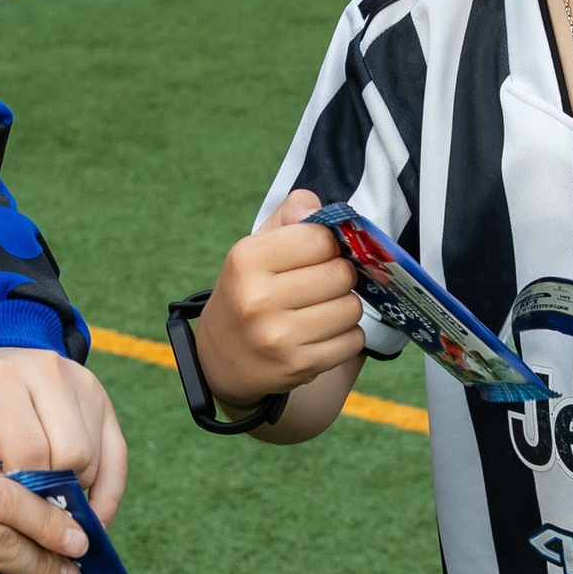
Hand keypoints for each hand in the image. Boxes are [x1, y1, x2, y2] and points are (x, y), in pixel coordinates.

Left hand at [0, 346, 127, 524]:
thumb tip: (30, 534)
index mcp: (2, 382)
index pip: (30, 453)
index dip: (28, 498)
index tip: (20, 527)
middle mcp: (47, 372)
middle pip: (71, 454)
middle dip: (56, 495)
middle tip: (37, 522)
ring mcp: (80, 380)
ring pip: (93, 457)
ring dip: (76, 490)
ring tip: (51, 506)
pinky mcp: (100, 395)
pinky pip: (117, 454)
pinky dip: (108, 490)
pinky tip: (94, 516)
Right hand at [192, 188, 363, 405]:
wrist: (220, 360)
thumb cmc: (247, 292)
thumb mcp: (255, 248)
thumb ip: (288, 216)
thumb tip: (317, 206)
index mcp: (247, 260)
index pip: (320, 238)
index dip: (327, 244)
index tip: (317, 254)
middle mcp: (258, 299)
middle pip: (340, 274)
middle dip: (340, 276)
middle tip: (322, 283)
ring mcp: (278, 337)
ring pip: (351, 308)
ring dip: (345, 307)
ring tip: (321, 309)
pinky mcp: (298, 367)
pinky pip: (352, 341)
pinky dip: (346, 336)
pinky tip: (322, 334)